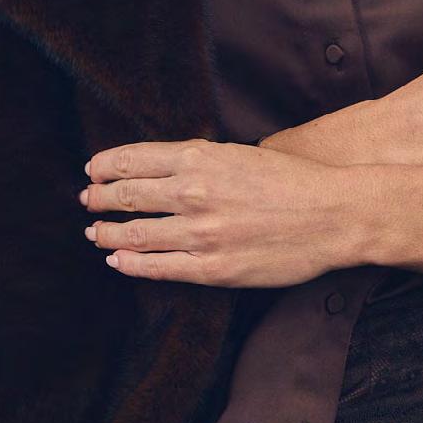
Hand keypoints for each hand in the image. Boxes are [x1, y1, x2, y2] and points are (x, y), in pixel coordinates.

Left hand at [78, 138, 362, 285]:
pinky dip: (130, 263)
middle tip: (88, 201)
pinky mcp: (211, 268)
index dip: (105, 166)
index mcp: (200, 158)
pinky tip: (118, 261)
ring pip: (133, 233)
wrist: (334, 215)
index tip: (93, 170)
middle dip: (99, 198)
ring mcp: (199, 233)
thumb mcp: (242, 155)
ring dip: (106, 232)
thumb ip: (201, 159)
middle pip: (125, 196)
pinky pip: (157, 267)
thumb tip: (165, 166)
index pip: (132, 160)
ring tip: (95, 233)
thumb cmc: (294, 183)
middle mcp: (192, 193)